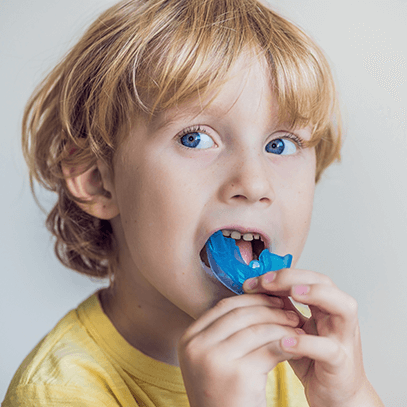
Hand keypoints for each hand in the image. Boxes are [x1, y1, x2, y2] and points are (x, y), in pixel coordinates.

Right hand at [178, 293, 303, 406]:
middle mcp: (197, 346)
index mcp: (189, 338)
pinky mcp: (238, 375)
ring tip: (297, 327)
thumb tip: (256, 297)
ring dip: (282, 326)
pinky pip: (269, 349)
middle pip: (240, 314)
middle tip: (290, 311)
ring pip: (257, 330)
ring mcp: (214, 360)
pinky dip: (287, 344)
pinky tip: (297, 346)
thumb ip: (224, 331)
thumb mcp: (213, 358)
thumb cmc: (224, 393)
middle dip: (269, 309)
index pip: (224, 306)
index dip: (251, 299)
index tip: (272, 298)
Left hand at [243, 269, 384, 406]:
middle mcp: (338, 317)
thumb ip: (282, 309)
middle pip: (325, 283)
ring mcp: (344, 339)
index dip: (282, 274)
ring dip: (317, 295)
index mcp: (325, 307)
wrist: (337, 398)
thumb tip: (256, 288)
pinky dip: (307, 342)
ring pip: (343, 308)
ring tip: (292, 293)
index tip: (254, 280)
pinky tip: (286, 340)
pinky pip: (329, 349)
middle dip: (295, 277)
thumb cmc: (314, 361)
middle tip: (266, 281)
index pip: (307, 277)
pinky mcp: (341, 364)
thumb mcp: (295, 329)